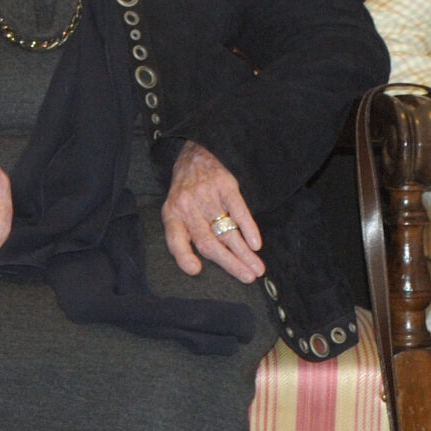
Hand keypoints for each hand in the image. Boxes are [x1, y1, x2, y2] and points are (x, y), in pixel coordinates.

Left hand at [162, 141, 264, 282]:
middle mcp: (187, 205)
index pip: (175, 240)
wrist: (195, 153)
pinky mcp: (225, 184)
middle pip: (208, 241)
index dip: (184, 257)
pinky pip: (238, 209)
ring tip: (257, 268)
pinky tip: (256, 243)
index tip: (196, 270)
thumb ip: (184, 234)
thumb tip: (199, 266)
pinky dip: (248, 228)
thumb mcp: (176, 209)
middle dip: (229, 263)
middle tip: (247, 278)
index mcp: (172, 214)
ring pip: (226, 230)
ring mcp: (206, 194)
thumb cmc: (187, 191)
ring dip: (244, 252)